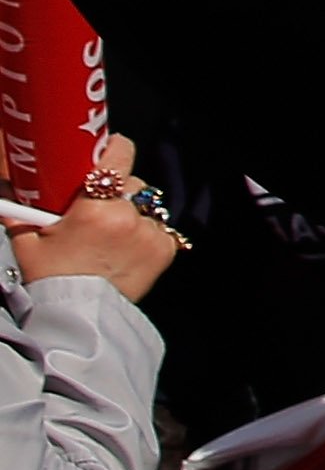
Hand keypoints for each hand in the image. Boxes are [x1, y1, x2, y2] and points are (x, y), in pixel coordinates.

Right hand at [12, 137, 175, 299]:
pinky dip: (145, 235)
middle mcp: (128, 216)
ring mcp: (149, 233)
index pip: (119, 156)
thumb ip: (18, 209)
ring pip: (147, 206)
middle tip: (98, 209)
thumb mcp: (27, 241)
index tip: (106, 152)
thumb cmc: (50, 279)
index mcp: (95, 208)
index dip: (114, 150)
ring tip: (109, 236)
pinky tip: (123, 250)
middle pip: (133, 184)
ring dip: (132, 214)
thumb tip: (3, 184)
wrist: (77, 319)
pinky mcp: (164, 249)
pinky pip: (159, 228)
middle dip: (117, 192)